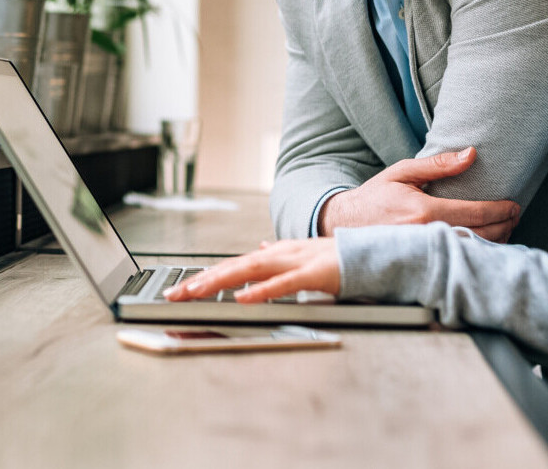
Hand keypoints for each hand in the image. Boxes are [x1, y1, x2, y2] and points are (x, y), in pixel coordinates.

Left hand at [164, 239, 340, 302]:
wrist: (372, 254)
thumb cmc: (337, 259)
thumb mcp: (300, 256)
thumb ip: (277, 256)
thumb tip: (258, 249)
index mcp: (275, 254)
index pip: (233, 265)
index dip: (206, 276)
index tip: (181, 289)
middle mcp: (279, 254)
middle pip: (233, 266)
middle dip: (202, 280)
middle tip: (175, 294)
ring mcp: (296, 262)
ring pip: (251, 270)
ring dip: (221, 281)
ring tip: (197, 291)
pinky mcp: (314, 274)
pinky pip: (283, 284)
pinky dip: (261, 291)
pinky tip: (242, 298)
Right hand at [317, 147, 520, 240]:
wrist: (345, 225)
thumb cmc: (374, 197)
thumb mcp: (402, 172)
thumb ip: (438, 165)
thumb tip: (471, 154)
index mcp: (424, 211)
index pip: (476, 213)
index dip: (501, 210)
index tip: (514, 205)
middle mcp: (427, 236)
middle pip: (481, 235)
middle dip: (505, 225)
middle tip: (515, 215)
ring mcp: (426, 253)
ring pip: (473, 252)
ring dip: (495, 241)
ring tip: (505, 228)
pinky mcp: (423, 263)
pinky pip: (458, 260)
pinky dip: (477, 253)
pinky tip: (485, 245)